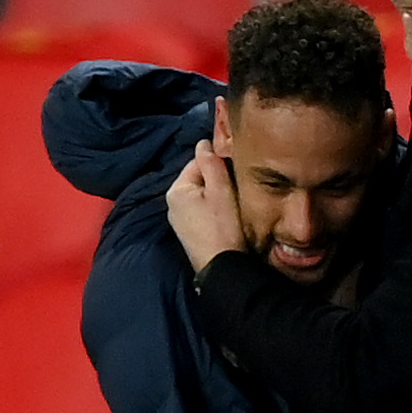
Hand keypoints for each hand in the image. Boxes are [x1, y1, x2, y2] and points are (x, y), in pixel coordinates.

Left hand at [166, 138, 248, 272]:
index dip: (219, 164)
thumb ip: (211, 164)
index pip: (197, 163)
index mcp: (176, 190)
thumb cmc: (223, 228)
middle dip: (217, 181)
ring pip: (201, 198)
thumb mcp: (221, 190)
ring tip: (235, 205)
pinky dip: (214, 212)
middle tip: (239, 189)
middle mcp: (172, 205)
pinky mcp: (189, 235)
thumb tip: (204, 143)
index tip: (237, 171)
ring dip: (217, 197)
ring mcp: (179, 222)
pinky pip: (202, 213)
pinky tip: (227, 219)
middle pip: (199, 181)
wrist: (223, 269)